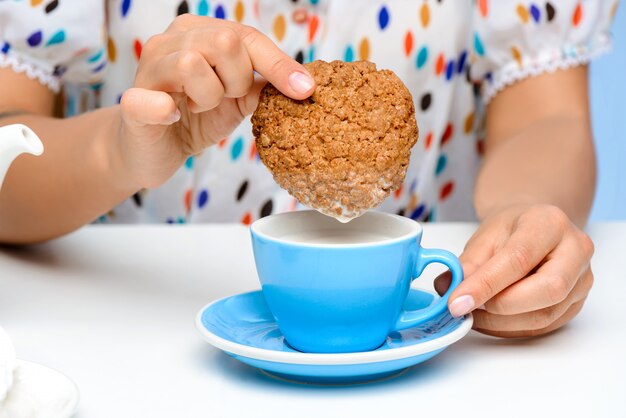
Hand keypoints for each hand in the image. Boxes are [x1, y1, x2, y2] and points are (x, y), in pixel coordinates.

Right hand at [116, 15, 314, 188]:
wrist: (153, 151)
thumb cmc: (195, 118)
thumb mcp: (237, 101)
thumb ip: (261, 85)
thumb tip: (299, 82)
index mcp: (199, 33)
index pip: (247, 37)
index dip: (279, 64)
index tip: (306, 90)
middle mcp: (171, 41)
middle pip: (225, 42)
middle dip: (238, 80)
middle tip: (226, 98)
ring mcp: (147, 68)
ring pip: (194, 65)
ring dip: (209, 96)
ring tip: (198, 107)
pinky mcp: (132, 102)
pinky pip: (152, 100)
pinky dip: (167, 109)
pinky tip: (174, 115)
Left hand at [435, 204, 594, 337]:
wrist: (534, 228)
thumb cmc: (511, 229)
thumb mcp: (485, 236)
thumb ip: (468, 263)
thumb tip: (448, 289)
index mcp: (549, 223)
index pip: (519, 258)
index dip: (485, 284)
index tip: (456, 302)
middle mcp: (576, 251)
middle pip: (547, 289)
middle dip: (501, 305)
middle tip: (467, 307)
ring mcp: (582, 280)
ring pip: (545, 315)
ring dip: (501, 322)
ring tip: (473, 313)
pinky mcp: (576, 304)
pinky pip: (543, 326)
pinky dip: (510, 328)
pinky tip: (488, 320)